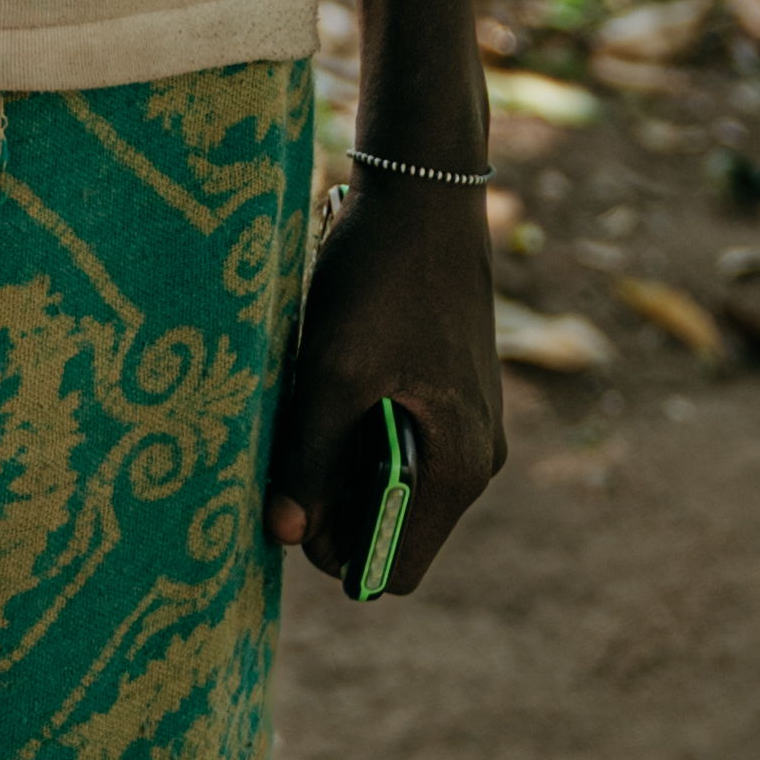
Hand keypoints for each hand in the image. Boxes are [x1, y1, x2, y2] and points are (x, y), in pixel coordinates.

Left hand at [265, 169, 506, 597]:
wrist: (424, 192)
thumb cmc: (381, 279)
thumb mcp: (334, 373)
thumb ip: (310, 459)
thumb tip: (284, 536)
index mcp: (459, 469)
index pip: (396, 568)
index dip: (338, 552)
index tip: (294, 498)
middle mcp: (475, 459)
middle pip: (391, 526)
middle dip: (335, 502)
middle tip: (293, 441)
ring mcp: (466, 424)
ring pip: (389, 481)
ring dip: (342, 459)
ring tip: (312, 400)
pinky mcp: (450, 392)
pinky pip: (398, 440)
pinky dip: (358, 425)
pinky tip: (332, 375)